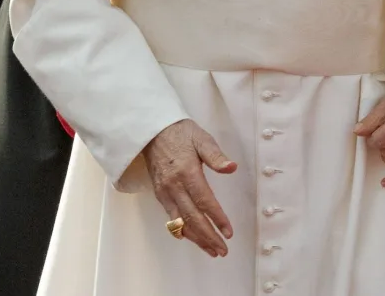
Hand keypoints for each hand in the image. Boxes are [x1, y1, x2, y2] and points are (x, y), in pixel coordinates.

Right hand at [142, 119, 235, 256]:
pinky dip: (181, 231)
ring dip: (196, 238)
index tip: (228, 232)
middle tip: (222, 250)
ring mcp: (165, 193)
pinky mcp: (159, 195)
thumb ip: (216, 155)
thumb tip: (232, 168)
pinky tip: (191, 238)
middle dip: (208, 236)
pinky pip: (170, 218)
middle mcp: (174, 187)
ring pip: (180, 222)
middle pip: (192, 218)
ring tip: (211, 250)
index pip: (205, 201)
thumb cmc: (181, 134)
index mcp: (187, 172)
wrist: (151, 133)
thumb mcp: (202, 138)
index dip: (217, 218)